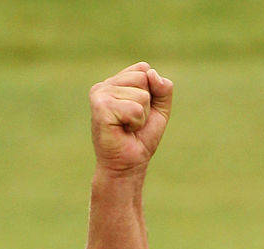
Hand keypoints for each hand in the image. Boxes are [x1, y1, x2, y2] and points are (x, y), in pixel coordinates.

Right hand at [89, 62, 172, 176]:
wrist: (129, 163)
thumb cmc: (141, 138)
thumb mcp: (159, 110)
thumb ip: (163, 89)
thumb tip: (152, 73)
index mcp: (116, 82)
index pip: (144, 69)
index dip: (152, 94)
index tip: (140, 111)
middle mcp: (105, 85)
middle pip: (144, 79)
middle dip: (147, 105)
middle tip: (134, 121)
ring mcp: (100, 94)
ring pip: (142, 95)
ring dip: (142, 116)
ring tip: (128, 126)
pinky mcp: (100, 106)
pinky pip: (135, 109)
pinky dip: (136, 123)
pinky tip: (123, 130)